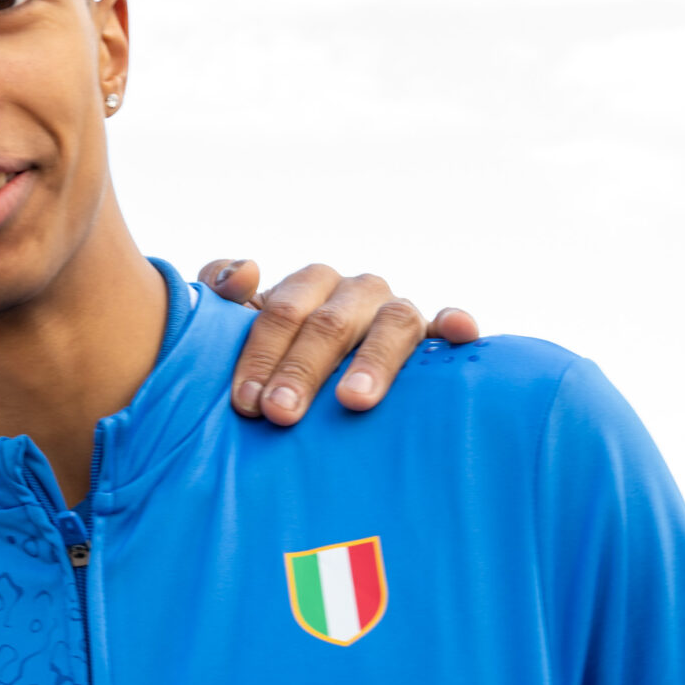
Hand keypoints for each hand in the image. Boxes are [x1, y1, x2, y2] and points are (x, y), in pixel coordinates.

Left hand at [197, 260, 480, 426]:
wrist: (312, 378)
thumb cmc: (273, 354)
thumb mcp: (236, 326)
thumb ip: (222, 292)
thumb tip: (246, 271)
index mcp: (312, 284)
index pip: (283, 310)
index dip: (262, 353)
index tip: (246, 401)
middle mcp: (358, 292)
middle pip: (332, 322)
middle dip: (303, 369)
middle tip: (280, 413)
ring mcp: (398, 313)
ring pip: (392, 323)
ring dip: (373, 361)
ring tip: (353, 399)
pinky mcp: (433, 337)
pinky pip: (448, 325)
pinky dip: (455, 323)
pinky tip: (461, 333)